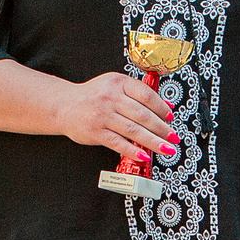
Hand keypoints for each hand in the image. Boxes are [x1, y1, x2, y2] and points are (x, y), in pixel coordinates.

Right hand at [54, 72, 176, 162]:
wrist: (65, 105)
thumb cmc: (93, 96)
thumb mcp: (114, 86)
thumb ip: (137, 94)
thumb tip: (166, 108)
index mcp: (118, 83)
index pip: (146, 95)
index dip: (161, 108)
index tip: (170, 118)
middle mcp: (111, 97)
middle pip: (142, 115)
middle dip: (161, 129)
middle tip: (173, 137)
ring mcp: (102, 115)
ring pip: (133, 130)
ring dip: (153, 142)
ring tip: (166, 149)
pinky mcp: (96, 131)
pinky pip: (118, 143)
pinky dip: (132, 151)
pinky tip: (144, 156)